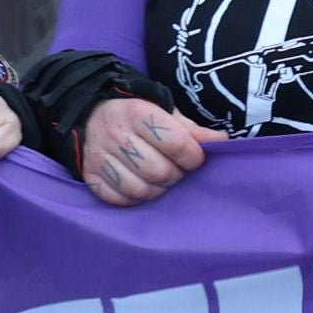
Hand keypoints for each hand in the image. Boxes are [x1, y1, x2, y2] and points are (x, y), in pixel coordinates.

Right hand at [80, 96, 224, 205]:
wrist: (91, 115)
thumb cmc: (138, 116)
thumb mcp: (165, 113)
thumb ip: (192, 130)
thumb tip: (222, 141)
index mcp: (138, 114)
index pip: (176, 144)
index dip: (193, 157)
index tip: (195, 158)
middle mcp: (116, 136)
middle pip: (158, 171)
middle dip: (175, 175)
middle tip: (176, 170)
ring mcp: (100, 158)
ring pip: (139, 189)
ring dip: (157, 190)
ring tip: (160, 179)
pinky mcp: (90, 176)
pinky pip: (118, 199)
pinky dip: (134, 199)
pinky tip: (141, 186)